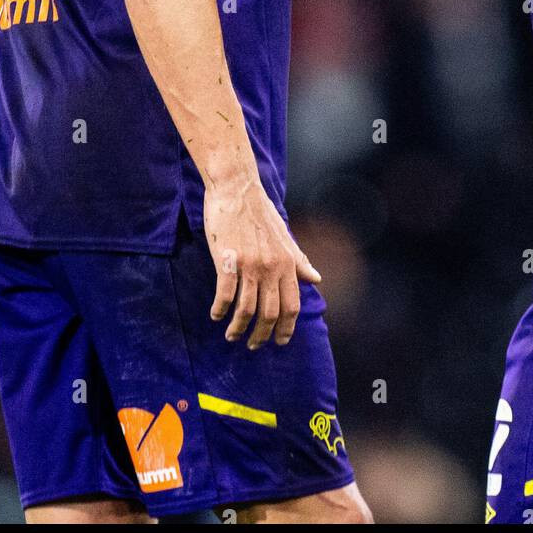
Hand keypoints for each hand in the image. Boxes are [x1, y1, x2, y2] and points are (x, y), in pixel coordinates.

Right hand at [203, 180, 320, 348]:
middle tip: (253, 345)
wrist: (237, 188)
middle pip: (270, 313)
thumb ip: (298, 260)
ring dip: (238, 328)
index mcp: (287, 262)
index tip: (280, 342)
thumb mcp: (284, 237)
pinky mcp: (228, 261)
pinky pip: (225, 296)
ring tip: (232, 335)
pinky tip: (216, 315)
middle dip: (262, 335)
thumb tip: (317, 279)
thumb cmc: (260, 211)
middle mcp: (272, 267)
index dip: (287, 328)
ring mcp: (250, 265)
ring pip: (246, 310)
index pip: (292, 305)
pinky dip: (220, 310)